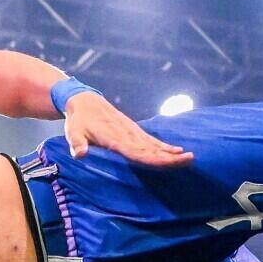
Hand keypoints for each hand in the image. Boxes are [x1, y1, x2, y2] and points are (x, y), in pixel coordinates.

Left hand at [63, 90, 190, 167]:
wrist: (85, 100)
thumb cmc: (78, 120)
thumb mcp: (73, 132)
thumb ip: (77, 143)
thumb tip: (79, 154)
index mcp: (115, 138)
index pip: (138, 152)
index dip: (155, 158)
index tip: (171, 161)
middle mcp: (127, 135)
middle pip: (152, 149)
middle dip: (170, 156)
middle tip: (189, 160)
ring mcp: (132, 132)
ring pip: (155, 144)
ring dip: (171, 152)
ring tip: (188, 158)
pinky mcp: (133, 130)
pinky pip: (151, 140)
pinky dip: (164, 146)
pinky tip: (176, 151)